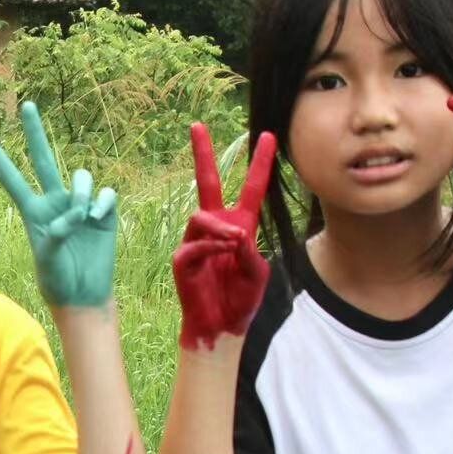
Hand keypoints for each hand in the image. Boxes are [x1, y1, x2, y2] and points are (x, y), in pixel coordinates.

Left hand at [0, 101, 117, 307]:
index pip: (12, 181)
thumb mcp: (47, 262)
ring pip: (81, 177)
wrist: (84, 295)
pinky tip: (99, 217)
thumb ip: (53, 238)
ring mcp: (80, 206)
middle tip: (26, 105)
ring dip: (82, 191)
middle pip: (43, 160)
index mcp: (34, 213)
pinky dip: (102, 202)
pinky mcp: (103, 213)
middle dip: (35, 133)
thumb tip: (69, 218)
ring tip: (83, 216)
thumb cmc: (58, 282)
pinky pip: (105, 194)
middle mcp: (56, 203)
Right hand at [174, 123, 273, 349]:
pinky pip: (195, 243)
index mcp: (240, 226)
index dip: (260, 163)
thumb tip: (235, 233)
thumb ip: (251, 250)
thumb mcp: (258, 272)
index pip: (252, 188)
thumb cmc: (241, 300)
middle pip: (208, 182)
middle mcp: (217, 228)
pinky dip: (212, 246)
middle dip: (202, 154)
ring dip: (220, 226)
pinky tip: (224, 251)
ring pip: (201, 216)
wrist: (222, 327)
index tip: (269, 136)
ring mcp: (197, 241)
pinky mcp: (183, 259)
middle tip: (197, 126)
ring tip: (235, 240)